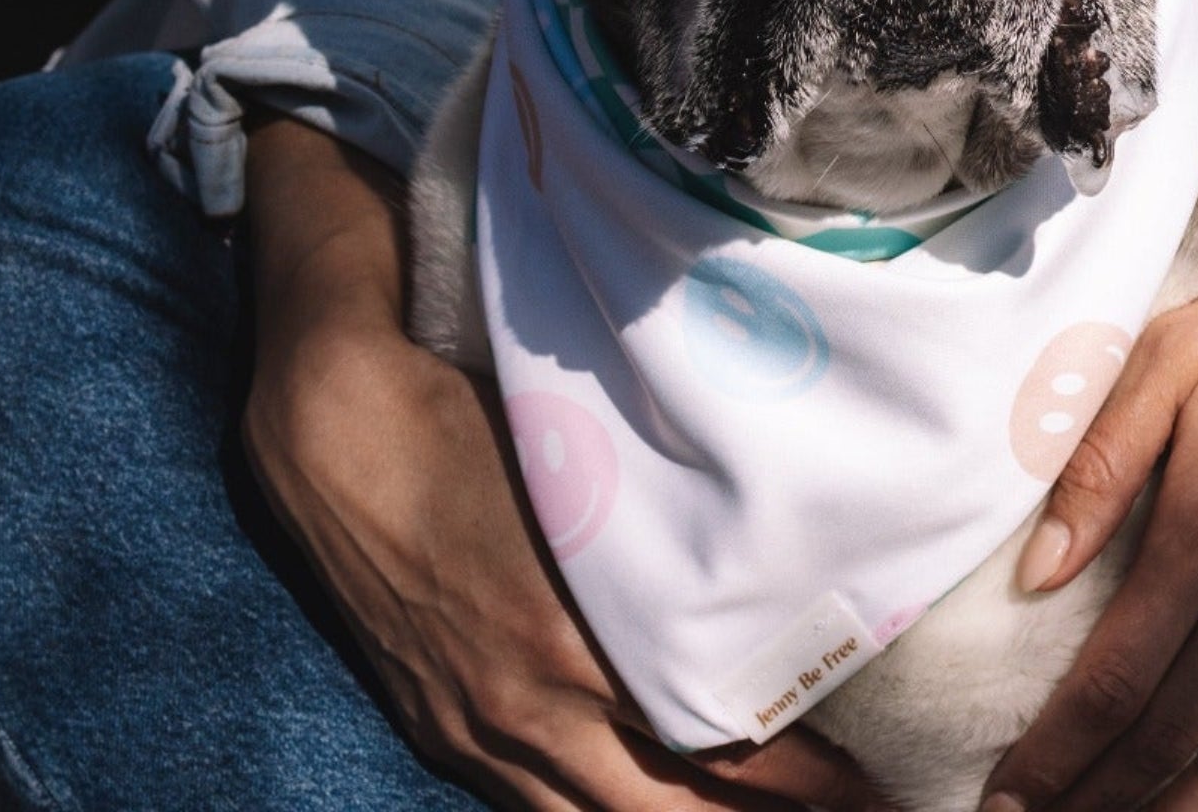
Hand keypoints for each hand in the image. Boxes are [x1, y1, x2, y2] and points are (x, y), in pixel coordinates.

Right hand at [243, 118, 881, 811]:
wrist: (332, 433)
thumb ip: (657, 535)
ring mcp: (476, 729)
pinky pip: (531, 804)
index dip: (793, 776)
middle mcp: (528, 708)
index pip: (708, 742)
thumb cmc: (469, 424)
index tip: (864, 784)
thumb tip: (761, 561)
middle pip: (665, 809)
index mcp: (573, 641)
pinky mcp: (439, 728)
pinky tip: (644, 811)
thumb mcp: (583, 470)